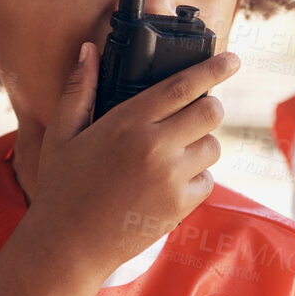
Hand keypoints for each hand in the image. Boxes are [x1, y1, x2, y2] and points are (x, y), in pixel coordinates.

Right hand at [22, 43, 239, 273]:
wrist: (67, 246)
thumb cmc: (62, 187)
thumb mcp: (61, 134)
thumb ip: (78, 89)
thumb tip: (90, 49)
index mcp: (127, 122)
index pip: (183, 86)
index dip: (213, 69)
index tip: (232, 59)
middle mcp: (154, 146)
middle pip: (210, 113)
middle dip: (210, 108)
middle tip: (196, 113)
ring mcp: (170, 177)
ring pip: (212, 146)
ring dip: (201, 145)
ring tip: (173, 154)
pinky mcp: (180, 205)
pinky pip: (207, 180)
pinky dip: (196, 178)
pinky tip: (169, 183)